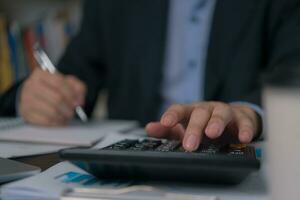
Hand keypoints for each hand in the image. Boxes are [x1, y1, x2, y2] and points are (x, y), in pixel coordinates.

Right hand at [19, 68, 86, 125]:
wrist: (34, 96)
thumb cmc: (52, 88)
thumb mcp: (66, 82)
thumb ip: (77, 87)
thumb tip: (79, 101)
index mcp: (40, 74)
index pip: (59, 83)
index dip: (71, 94)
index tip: (78, 103)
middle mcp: (31, 86)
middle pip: (56, 98)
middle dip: (68, 107)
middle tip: (73, 112)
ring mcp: (27, 100)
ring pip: (52, 111)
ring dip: (63, 116)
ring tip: (67, 116)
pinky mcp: (26, 113)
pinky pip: (45, 121)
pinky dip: (56, 123)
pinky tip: (59, 121)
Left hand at [146, 102, 260, 151]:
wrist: (231, 118)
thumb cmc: (203, 124)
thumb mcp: (183, 128)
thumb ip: (166, 130)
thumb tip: (149, 128)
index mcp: (191, 111)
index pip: (179, 109)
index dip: (172, 115)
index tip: (165, 123)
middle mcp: (207, 109)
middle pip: (200, 113)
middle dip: (194, 128)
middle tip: (189, 144)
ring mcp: (224, 112)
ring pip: (221, 113)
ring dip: (216, 123)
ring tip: (212, 134)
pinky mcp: (241, 118)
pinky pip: (244, 122)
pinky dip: (245, 129)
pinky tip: (244, 138)